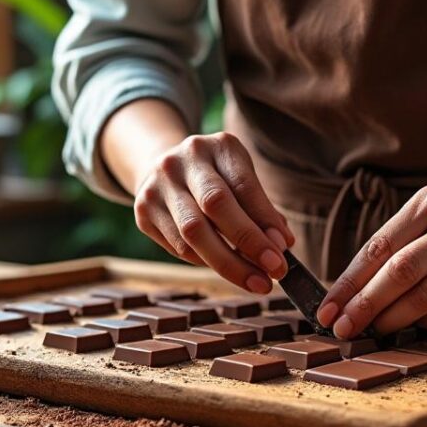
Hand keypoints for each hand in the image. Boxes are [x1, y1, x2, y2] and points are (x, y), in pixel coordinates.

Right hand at [133, 132, 294, 293]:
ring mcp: (157, 185)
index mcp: (215, 146)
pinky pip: (178, 246)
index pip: (243, 184)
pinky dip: (206, 262)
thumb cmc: (215, 179)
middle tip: (274, 271)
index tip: (283, 249)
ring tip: (256, 281)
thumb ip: (260, 209)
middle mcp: (181, 161)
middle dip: (248, 243)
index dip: (264, 219)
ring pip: (192, 232)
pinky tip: (226, 268)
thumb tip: (281, 245)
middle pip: (215, 205)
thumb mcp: (240, 180)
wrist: (161, 168)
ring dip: (228, 263)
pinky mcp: (143, 211)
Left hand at [316, 183, 426, 337]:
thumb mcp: (420, 214)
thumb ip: (388, 247)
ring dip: (391, 319)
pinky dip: (423, 321)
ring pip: (425, 298)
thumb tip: (345, 297)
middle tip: (341, 328)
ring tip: (370, 329)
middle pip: (401, 273)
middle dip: (365, 305)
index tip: (328, 309)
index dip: (348, 282)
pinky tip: (410, 321)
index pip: (379, 247)